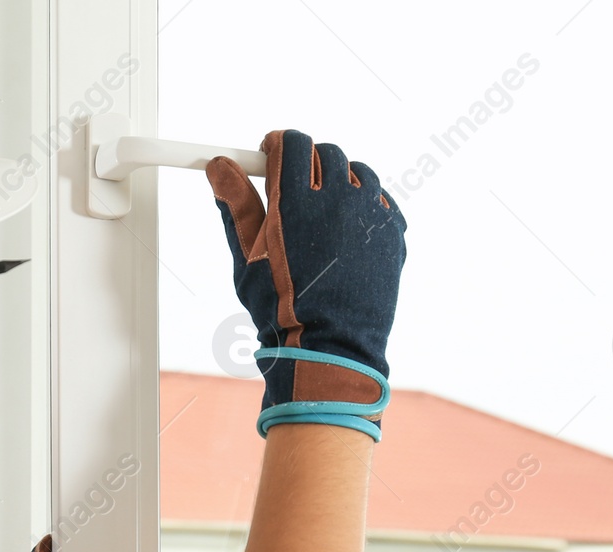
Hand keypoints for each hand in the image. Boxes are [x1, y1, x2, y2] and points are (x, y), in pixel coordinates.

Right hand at [205, 130, 405, 423]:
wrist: (330, 346)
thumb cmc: (282, 307)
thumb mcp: (247, 257)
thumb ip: (235, 205)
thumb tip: (219, 168)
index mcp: (297, 199)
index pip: (291, 143)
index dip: (277, 143)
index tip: (269, 152)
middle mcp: (339, 198)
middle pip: (324, 152)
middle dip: (305, 161)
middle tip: (290, 184)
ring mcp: (371, 214)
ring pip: (356, 171)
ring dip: (337, 179)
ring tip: (320, 210)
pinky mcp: (393, 232)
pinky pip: (379, 199)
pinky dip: (362, 203)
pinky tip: (345, 229)